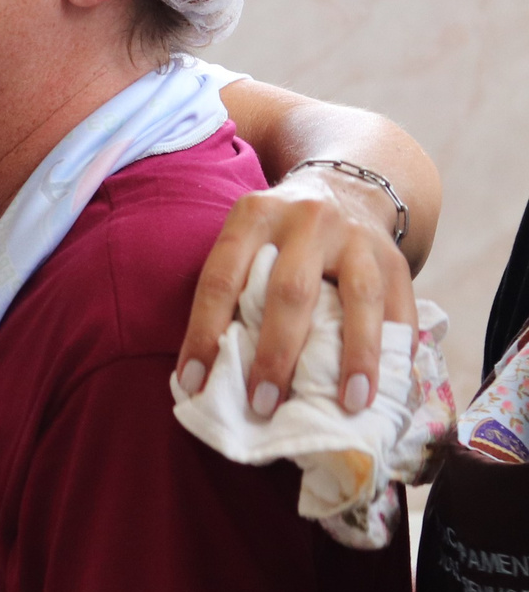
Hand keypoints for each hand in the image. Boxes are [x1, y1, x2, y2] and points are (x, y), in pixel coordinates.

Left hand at [178, 166, 415, 415]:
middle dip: (275, 354)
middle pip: (290, 292)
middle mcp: (307, 221)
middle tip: (262, 403)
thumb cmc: (278, 236)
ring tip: (349, 403)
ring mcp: (357, 238)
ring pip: (359, 299)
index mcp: (254, 216)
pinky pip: (400, 309)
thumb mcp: (246, 238)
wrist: (345, 187)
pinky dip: (394, 350)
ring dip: (354, 357)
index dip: (203, 334)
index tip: (192, 383)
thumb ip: (232, 288)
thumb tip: (203, 372)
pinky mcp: (396, 259)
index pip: (221, 280)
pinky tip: (385, 387)